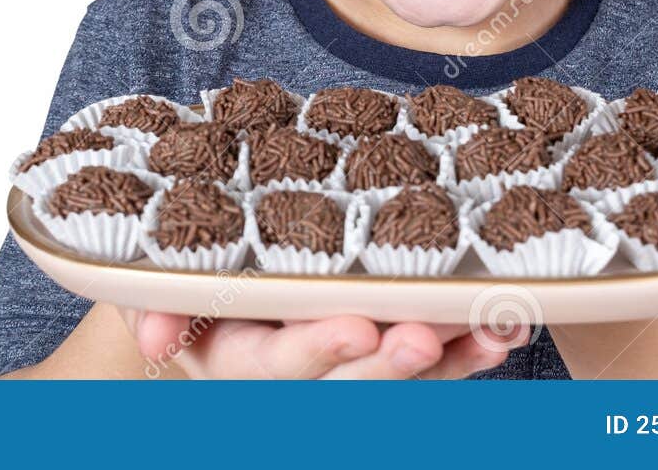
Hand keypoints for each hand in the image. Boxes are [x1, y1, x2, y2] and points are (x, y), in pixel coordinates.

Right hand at [120, 308, 527, 378]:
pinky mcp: (393, 357)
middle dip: (391, 367)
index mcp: (244, 358)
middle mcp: (303, 377)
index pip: (283, 363)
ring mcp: (353, 371)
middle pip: (352, 385)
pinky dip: (473, 351)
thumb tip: (151, 337)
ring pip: (407, 380)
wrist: (212, 279)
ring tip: (491, 332)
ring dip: (452, 360)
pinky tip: (506, 331)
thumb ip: (160, 304)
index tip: (356, 328)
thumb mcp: (159, 285)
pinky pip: (438, 366)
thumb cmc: (193, 272)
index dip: (319, 348)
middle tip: (423, 336)